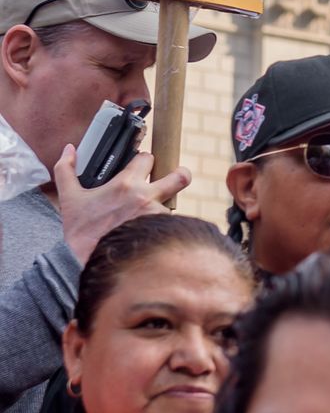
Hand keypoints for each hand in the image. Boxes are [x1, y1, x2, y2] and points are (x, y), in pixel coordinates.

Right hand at [54, 144, 190, 264]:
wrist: (85, 262)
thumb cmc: (80, 231)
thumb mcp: (70, 198)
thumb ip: (66, 170)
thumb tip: (69, 149)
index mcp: (126, 184)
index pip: (147, 158)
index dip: (144, 160)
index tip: (140, 166)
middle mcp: (146, 197)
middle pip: (181, 177)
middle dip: (179, 174)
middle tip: (172, 179)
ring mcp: (156, 216)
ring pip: (171, 204)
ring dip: (161, 207)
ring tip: (143, 217)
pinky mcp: (161, 232)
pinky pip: (169, 224)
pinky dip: (160, 225)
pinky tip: (146, 231)